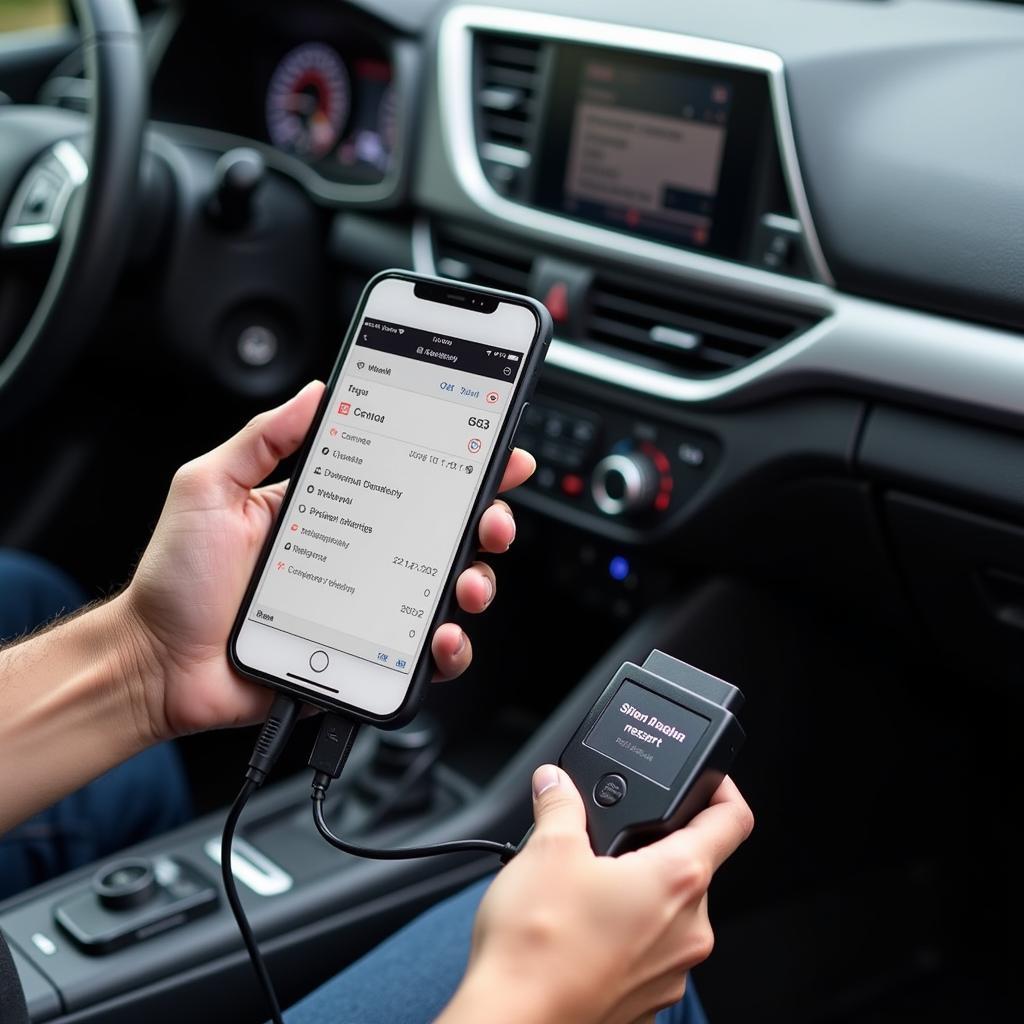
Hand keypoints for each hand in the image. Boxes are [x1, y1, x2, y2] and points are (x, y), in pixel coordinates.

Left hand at [119, 381, 533, 741]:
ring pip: (446, 594)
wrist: (155, 663)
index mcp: (334, 511)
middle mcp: (360, 558)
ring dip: (476, 583)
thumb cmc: (177, 579)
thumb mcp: (209, 488)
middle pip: (444, 536)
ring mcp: (366, 609)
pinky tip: (439, 638)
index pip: (408, 480)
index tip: (495, 452)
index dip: (460, 466)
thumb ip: (261, 438)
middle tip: (491, 520)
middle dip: (487, 523)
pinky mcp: (364, 657)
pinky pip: (422, 656)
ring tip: (466, 583)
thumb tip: (314, 393)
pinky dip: (447, 650)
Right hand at [440, 770, 752, 1023]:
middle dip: (653, 847)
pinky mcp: (647, 1002)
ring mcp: (671, 972)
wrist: (514, 1019)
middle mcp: (689, 930)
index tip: (710, 780)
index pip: (733, 821)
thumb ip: (560, 804)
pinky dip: (624, 934)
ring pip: (668, 912)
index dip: (724, 789)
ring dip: (637, 892)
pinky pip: (649, 953)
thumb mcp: (546, 849)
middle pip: (693, 866)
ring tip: (584, 888)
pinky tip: (581, 930)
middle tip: (609, 840)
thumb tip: (557, 783)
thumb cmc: (538, 945)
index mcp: (678, 880)